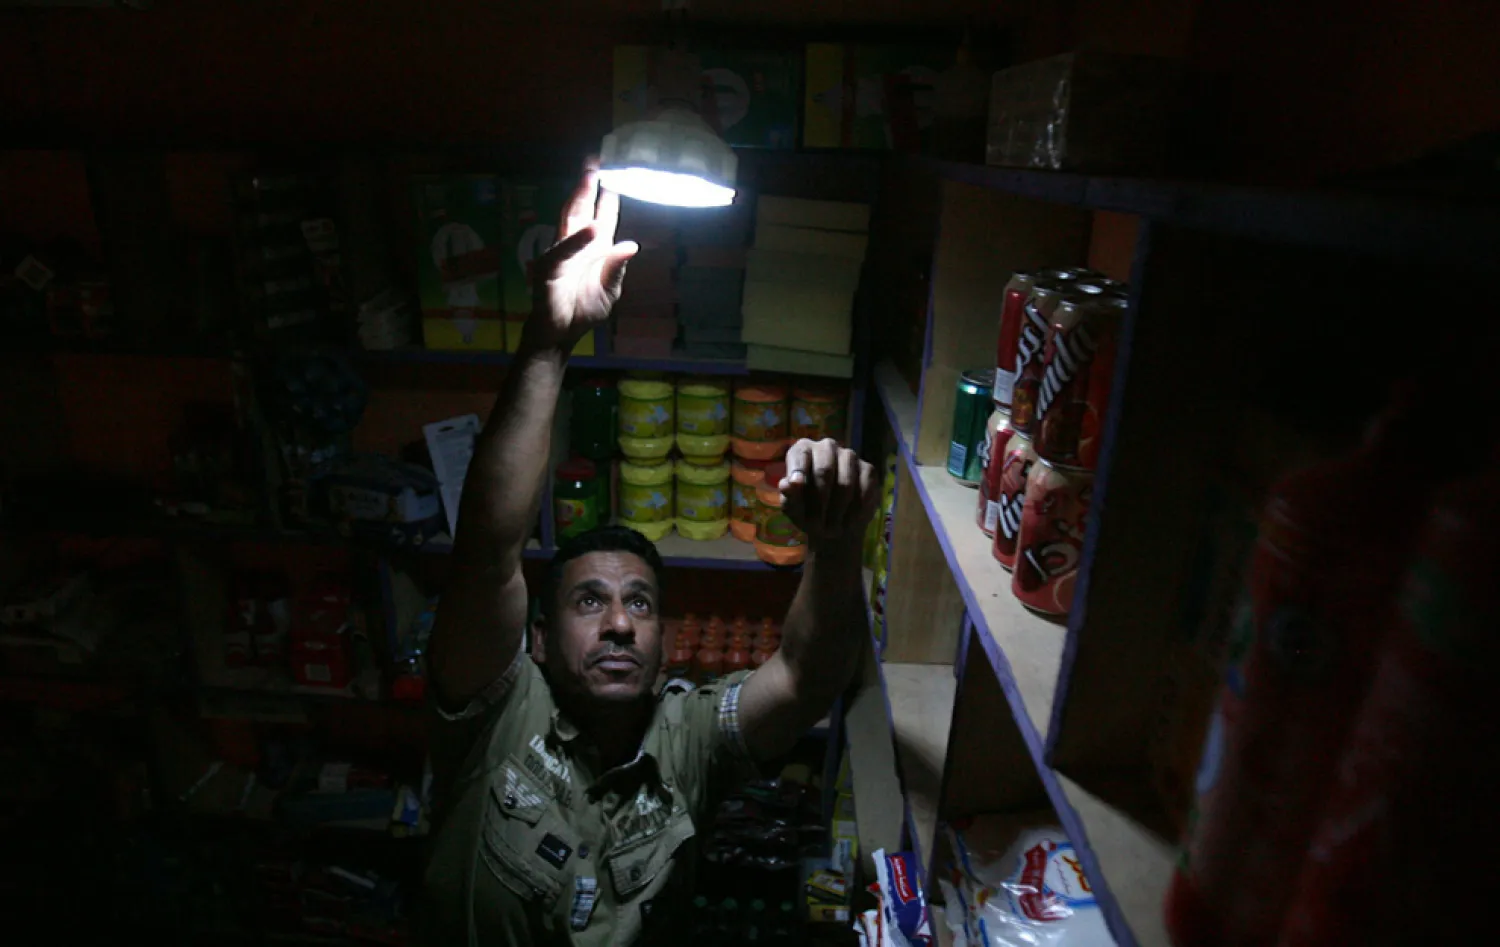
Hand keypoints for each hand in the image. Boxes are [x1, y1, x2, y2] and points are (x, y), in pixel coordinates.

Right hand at [523, 159, 638, 351]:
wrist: (560, 335)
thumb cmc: (583, 310)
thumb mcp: (609, 290)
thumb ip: (617, 267)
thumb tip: (632, 244)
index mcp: (595, 247)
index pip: (603, 214)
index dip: (609, 194)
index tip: (618, 171)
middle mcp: (577, 244)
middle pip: (582, 207)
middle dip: (589, 183)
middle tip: (596, 159)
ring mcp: (561, 253)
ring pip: (570, 220)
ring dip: (580, 198)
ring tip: (590, 177)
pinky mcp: (549, 269)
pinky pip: (564, 252)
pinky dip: (577, 241)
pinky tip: (592, 229)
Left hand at [779, 439, 878, 549]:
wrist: (833, 523)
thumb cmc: (806, 510)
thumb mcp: (793, 508)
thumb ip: (789, 496)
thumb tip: (787, 485)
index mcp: (803, 450)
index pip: (800, 455)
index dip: (798, 469)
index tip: (795, 485)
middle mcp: (826, 447)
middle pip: (824, 470)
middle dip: (819, 502)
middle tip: (816, 527)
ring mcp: (849, 456)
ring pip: (845, 483)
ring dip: (837, 512)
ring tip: (831, 531)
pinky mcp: (868, 470)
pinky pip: (863, 490)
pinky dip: (854, 512)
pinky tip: (847, 524)